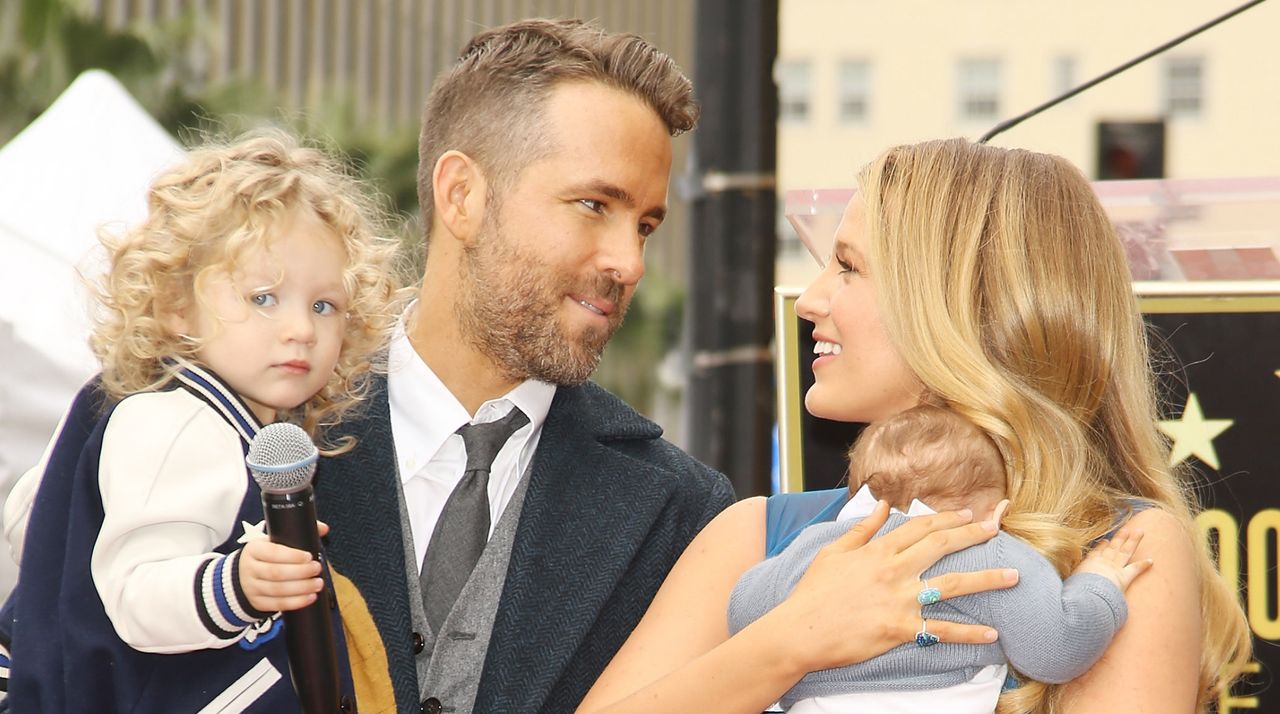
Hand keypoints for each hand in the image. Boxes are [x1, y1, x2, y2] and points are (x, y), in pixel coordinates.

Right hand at [239, 538, 323, 613]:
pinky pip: (277, 605)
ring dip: (301, 588)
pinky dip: (296, 602)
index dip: (292, 556)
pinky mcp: (257, 602)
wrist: (245, 574)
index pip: (272, 552)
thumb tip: (323, 528)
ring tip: (318, 584)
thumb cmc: (267, 555)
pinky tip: (310, 597)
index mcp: (254, 549)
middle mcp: (250, 569)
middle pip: (276, 573)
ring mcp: (251, 587)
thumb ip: (298, 533)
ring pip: (278, 590)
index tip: (309, 556)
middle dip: (301, 572)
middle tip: (317, 568)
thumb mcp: (275, 540)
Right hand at [765, 500, 1018, 673]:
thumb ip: (862, 528)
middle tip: (997, 528)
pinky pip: (942, 630)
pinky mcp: (901, 629)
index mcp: (878, 550)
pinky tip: (992, 633)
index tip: (968, 513)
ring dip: (986, 579)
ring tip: (1013, 576)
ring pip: (952, 584)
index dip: (947, 517)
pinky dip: (969, 633)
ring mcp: (900, 600)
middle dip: (974, 534)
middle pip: (942, 546)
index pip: (920, 526)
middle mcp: (894, 570)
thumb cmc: (813, 592)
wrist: (801, 630)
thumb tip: (880, 504)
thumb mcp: (833, 551)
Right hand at [1075, 526, 1151, 590]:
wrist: (1086, 593)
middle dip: (1120, 538)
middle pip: (1113, 548)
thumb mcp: (1069, 583)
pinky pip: (1135, 569)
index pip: (1096, 553)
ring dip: (1133, 541)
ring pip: (1125, 552)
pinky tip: (1151, 561)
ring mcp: (1114, 568)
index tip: (1105, 542)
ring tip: (1139, 531)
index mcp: (1089, 563)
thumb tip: (1058, 584)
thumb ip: (1069, 582)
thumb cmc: (1075, 589)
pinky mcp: (1124, 577)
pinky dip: (1143, 565)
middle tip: (1126, 529)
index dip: (1102, 547)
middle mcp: (1103, 562)